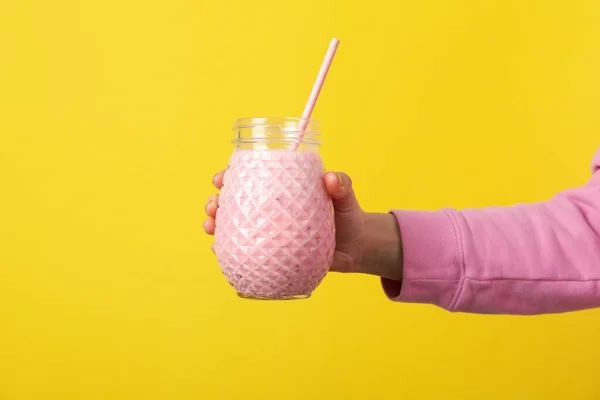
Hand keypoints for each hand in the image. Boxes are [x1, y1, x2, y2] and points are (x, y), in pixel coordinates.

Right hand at [204, 170, 402, 280]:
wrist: (357, 249)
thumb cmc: (347, 215)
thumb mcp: (345, 196)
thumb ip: (341, 185)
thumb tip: (330, 179)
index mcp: (281, 190)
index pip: (250, 178)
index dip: (230, 176)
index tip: (220, 178)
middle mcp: (270, 211)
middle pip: (234, 203)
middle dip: (216, 202)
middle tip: (213, 206)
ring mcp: (269, 233)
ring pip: (235, 227)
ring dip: (216, 225)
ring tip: (211, 228)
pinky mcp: (273, 254)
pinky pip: (246, 252)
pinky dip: (228, 250)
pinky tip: (218, 250)